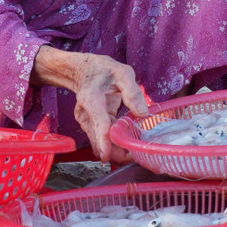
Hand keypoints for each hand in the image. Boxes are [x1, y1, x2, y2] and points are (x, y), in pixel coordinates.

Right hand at [32, 47, 147, 162]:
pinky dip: (111, 145)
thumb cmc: (104, 70)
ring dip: (114, 151)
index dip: (103, 140)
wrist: (84, 70)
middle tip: (134, 157)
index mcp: (92, 98)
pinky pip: (100, 139)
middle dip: (114, 152)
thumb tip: (143, 114)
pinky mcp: (89, 125)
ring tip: (132, 153)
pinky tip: (125, 146)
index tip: (108, 155)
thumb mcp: (122, 73)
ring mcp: (86, 121)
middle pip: (97, 139)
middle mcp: (85, 113)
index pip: (98, 122)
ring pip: (98, 143)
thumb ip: (132, 92)